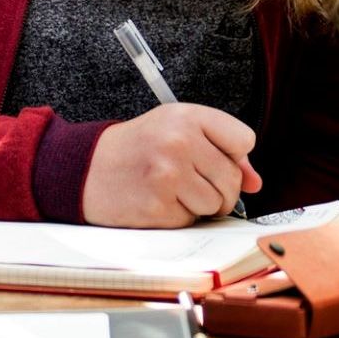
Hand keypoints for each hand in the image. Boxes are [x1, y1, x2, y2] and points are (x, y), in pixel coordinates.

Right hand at [82, 104, 262, 227]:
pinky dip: (180, 217)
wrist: (84, 168)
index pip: (244, 140)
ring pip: (216, 203)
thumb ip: (222, 150)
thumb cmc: (138, 147)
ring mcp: (167, 176)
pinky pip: (191, 221)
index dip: (234, 155)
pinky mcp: (156, 207)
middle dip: (222, 188)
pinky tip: (159, 202)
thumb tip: (255, 183)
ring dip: (201, 205)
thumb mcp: (178, 130)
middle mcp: (179, 142)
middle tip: (196, 182)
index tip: (216, 157)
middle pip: (233, 178)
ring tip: (176, 191)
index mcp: (188, 116)